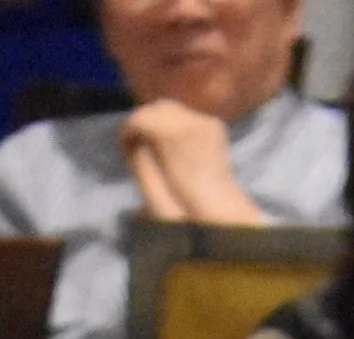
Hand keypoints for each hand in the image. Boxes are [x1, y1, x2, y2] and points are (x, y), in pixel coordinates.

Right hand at [122, 97, 261, 224]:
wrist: (228, 216)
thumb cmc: (191, 216)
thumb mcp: (156, 200)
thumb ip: (141, 166)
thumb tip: (133, 143)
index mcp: (180, 142)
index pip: (144, 118)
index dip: (129, 129)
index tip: (124, 147)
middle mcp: (196, 125)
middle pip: (158, 107)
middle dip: (143, 123)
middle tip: (135, 147)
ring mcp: (208, 123)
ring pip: (171, 108)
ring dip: (157, 123)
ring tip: (153, 148)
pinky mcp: (214, 125)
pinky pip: (185, 114)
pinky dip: (172, 124)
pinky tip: (171, 146)